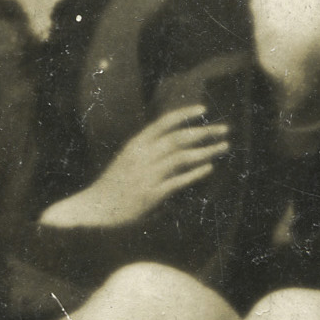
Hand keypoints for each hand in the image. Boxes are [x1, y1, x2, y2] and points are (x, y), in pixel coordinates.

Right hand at [41, 105, 229, 230]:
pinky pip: (177, 181)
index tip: (204, 109)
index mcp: (135, 144)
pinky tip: (209, 168)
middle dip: (204, 132)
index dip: (184, 114)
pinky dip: (194, 173)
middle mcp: (142, 156)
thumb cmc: (115, 184)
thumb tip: (181, 143)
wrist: (94, 210)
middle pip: (179, 138)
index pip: (163, 122)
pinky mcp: (150, 195)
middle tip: (225, 129)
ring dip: (206, 151)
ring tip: (224, 147)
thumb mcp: (129, 159)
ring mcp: (146, 175)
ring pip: (182, 157)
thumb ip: (152, 150)